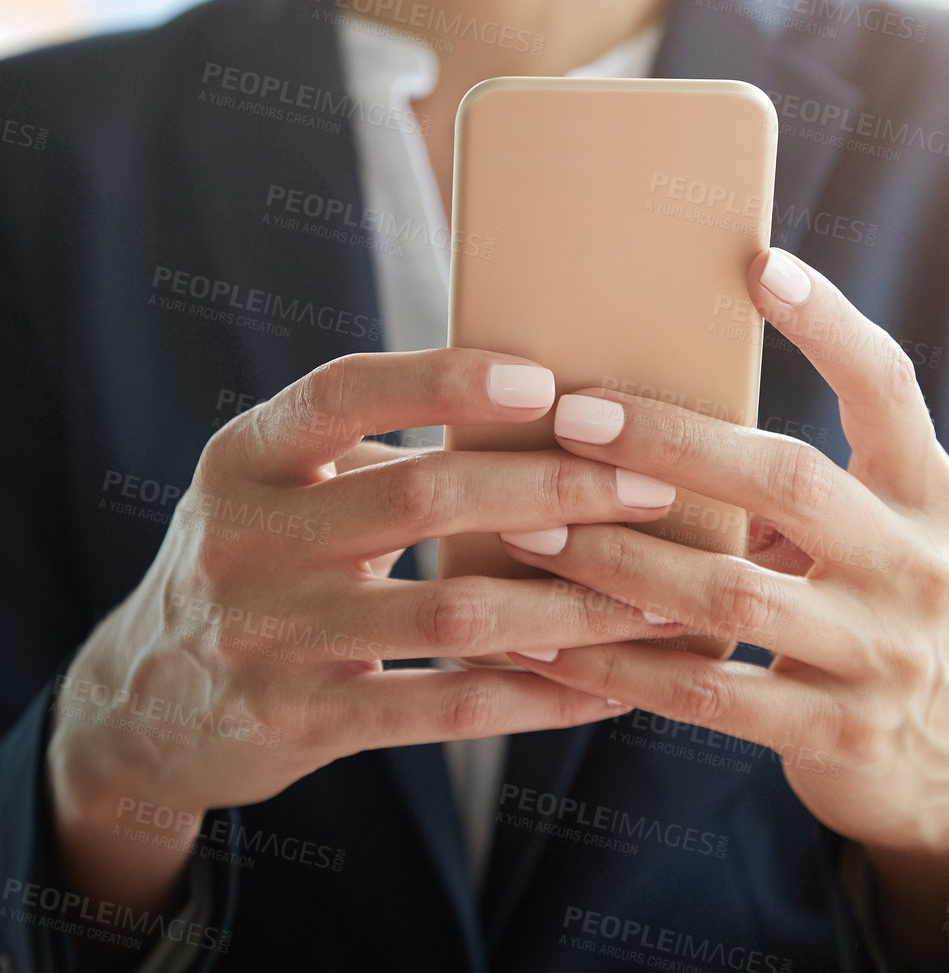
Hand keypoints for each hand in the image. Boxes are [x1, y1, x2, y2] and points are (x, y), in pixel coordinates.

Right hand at [46, 349, 675, 930]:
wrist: (143, 702)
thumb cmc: (251, 557)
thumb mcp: (273, 484)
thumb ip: (370, 449)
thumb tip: (534, 403)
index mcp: (246, 456)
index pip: (345, 393)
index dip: (444, 379)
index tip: (542, 378)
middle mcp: (246, 539)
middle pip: (421, 497)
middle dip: (553, 487)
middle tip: (650, 484)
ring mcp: (268, 637)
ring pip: (450, 612)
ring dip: (568, 602)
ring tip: (654, 591)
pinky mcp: (299, 722)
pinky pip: (442, 708)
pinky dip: (534, 696)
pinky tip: (603, 684)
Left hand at [501, 250, 948, 968]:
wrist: (935, 756)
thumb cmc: (864, 597)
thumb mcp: (868, 525)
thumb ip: (791, 475)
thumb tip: (638, 391)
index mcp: (926, 490)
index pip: (887, 385)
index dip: (828, 322)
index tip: (756, 262)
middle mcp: (918, 564)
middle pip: (787, 481)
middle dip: (670, 445)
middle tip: (572, 416)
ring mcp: (883, 655)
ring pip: (730, 594)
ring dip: (616, 559)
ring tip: (527, 529)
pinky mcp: (836, 733)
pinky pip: (707, 694)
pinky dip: (619, 666)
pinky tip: (548, 639)